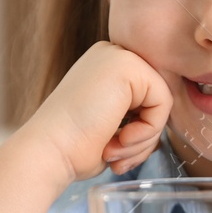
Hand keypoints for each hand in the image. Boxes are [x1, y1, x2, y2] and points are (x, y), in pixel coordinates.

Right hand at [21, 41, 173, 180]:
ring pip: (162, 103)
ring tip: (115, 151)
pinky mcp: (129, 66)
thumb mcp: (109, 125)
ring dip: (143, 139)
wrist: (48, 150)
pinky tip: (119, 139)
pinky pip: (163, 103)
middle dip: (144, 137)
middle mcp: (111, 55)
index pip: (146, 98)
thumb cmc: (72, 148)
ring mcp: (119, 57)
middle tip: (117, 157)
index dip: (138, 132)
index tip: (113, 153)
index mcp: (104, 67)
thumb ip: (134, 115)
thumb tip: (159, 123)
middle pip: (156, 99)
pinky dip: (147, 131)